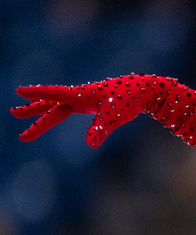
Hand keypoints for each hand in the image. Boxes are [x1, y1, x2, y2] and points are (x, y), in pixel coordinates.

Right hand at [10, 74, 171, 146]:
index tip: (19, 91)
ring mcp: (84, 100)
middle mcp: (79, 96)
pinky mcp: (92, 105)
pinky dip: (58, 113)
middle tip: (13, 113)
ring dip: (41, 115)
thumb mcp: (114, 116)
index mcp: (80, 94)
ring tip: (24, 121)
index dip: (36, 94)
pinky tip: (52, 115)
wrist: (144, 91)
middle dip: (32, 111)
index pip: (53, 94)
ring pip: (57, 109)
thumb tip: (90, 143)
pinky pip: (69, 110)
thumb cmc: (129, 99)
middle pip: (50, 105)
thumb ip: (101, 129)